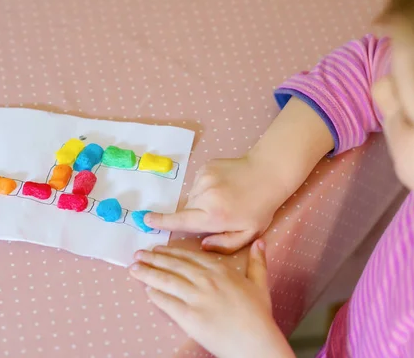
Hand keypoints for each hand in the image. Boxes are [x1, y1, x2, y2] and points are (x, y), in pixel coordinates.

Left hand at [128, 241, 294, 357]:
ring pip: (166, 280)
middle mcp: (206, 279)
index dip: (171, 252)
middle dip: (153, 259)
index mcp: (220, 270)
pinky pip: (166, 302)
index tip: (158, 249)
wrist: (255, 341)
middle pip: (174, 265)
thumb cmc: (258, 315)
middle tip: (139, 255)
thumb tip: (260, 242)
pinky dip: (155, 295)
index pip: (189, 256)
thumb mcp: (260, 284)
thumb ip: (257, 262)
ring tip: (134, 268)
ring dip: (147, 273)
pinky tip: (146, 290)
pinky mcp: (188, 316)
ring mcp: (196, 297)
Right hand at [145, 155, 281, 253]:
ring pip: (192, 197)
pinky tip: (223, 189)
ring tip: (223, 201)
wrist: (268, 172)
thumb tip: (202, 245)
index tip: (145, 220)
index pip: (181, 221)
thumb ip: (224, 244)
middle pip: (186, 211)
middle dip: (196, 216)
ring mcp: (204, 179)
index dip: (162, 223)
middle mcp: (205, 196)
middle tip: (217, 215)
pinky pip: (198, 184)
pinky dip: (206, 190)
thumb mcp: (248, 233)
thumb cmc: (260, 207)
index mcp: (215, 216)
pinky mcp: (205, 167)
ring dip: (201, 203)